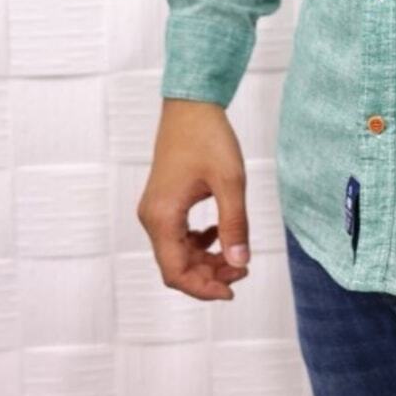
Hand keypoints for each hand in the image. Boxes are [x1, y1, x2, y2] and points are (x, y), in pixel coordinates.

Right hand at [137, 99, 252, 300]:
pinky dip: (199, 243)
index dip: (203, 289)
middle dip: (209, 275)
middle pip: (176, 267)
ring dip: (206, 260)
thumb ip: (235, 224)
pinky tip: (220, 232)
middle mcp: (152, 217)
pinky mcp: (163, 203)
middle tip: (243, 269)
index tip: (233, 289)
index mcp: (162, 217)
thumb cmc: (208, 137)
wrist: (191, 106)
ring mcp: (155, 210)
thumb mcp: (230, 181)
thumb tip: (240, 262)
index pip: (176, 272)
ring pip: (178, 253)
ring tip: (236, 254)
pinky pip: (178, 237)